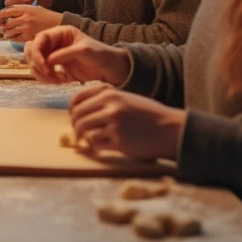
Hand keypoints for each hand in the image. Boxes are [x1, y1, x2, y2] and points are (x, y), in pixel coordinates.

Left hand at [0, 5, 61, 41]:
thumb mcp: (31, 8)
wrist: (57, 23)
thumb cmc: (43, 15)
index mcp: (24, 8)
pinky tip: (14, 36)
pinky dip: (12, 38)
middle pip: (6, 23)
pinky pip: (15, 39)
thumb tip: (5, 14)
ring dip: (7, 33)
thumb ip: (19, 10)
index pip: (5, 12)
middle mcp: (24, 18)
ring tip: (8, 32)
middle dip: (2, 26)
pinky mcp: (29, 37)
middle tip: (2, 27)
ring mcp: (27, 28)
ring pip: (9, 32)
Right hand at [24, 26, 130, 85]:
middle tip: (48, 74)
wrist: (109, 68)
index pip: (39, 39)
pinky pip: (42, 73)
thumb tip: (48, 60)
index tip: (44, 66)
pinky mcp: (55, 68)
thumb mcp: (84, 51)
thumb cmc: (100, 54)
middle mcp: (54, 43)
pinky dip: (47, 79)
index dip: (37, 52)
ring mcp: (53, 56)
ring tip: (56, 80)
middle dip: (36, 64)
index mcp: (60, 33)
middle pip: (32, 50)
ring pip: (34, 63)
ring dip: (41, 74)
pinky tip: (60, 82)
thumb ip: (65, 54)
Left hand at [69, 84, 185, 160]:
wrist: (170, 129)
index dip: (71, 110)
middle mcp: (110, 107)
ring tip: (90, 140)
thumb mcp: (126, 98)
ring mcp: (113, 124)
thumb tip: (80, 108)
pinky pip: (95, 144)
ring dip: (84, 137)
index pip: (77, 99)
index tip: (73, 117)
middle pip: (78, 116)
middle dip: (75, 125)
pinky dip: (94, 147)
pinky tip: (99, 148)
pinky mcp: (118, 141)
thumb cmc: (148, 115)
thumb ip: (105, 99)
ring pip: (84, 130)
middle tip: (78, 132)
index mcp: (109, 94)